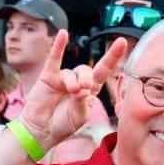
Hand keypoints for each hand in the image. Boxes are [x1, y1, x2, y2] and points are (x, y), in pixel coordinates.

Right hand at [19, 30, 127, 148]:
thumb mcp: (79, 117)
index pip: (103, 72)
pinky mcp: (48, 77)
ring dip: (72, 80)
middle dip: (87, 78)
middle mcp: (78, 82)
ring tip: (71, 90)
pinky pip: (54, 59)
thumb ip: (82, 102)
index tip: (122, 42)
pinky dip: (58, 46)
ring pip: (72, 72)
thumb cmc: (63, 125)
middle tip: (84, 88)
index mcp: (90, 92)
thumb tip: (82, 88)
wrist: (41, 130)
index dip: (112, 58)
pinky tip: (63, 34)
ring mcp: (63, 78)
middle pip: (87, 71)